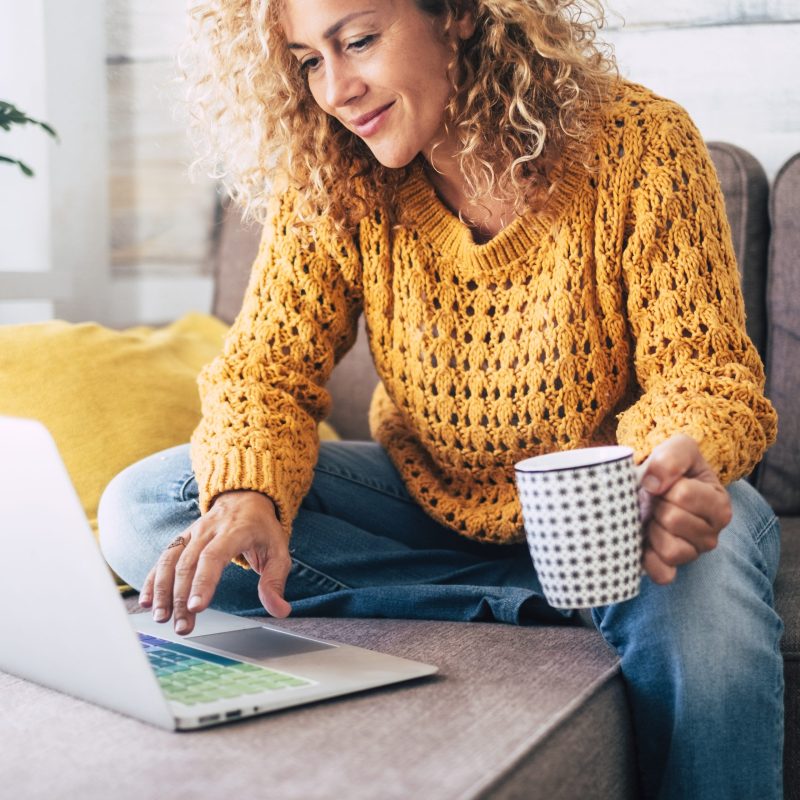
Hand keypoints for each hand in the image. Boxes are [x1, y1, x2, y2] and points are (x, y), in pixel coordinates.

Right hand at [138, 490, 291, 634]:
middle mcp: (208, 530)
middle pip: (189, 564)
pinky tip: (147, 602)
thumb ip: (275, 581)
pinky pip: (163, 558)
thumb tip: (280, 610)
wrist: (246, 497)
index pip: (214, 556)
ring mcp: (192, 533)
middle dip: (182, 597)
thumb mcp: (278, 551)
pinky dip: (152, 579)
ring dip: (163, 590)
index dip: (203, 581)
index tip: (197, 607)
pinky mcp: (182, 539)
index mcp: (234, 531)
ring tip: (162, 618)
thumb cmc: (262, 529)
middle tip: (182, 626)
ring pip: (171, 560)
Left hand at [638, 434, 731, 584]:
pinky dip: (649, 560)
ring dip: (652, 530)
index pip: (684, 494)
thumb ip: (672, 456)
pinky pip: (662, 574)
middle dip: (656, 506)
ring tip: (652, 518)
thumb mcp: (679, 447)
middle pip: (673, 521)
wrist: (654, 484)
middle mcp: (712, 533)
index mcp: (719, 504)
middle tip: (655, 501)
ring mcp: (693, 553)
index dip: (664, 485)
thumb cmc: (671, 467)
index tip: (663, 483)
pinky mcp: (673, 569)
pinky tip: (644, 541)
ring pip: (671, 550)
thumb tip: (652, 484)